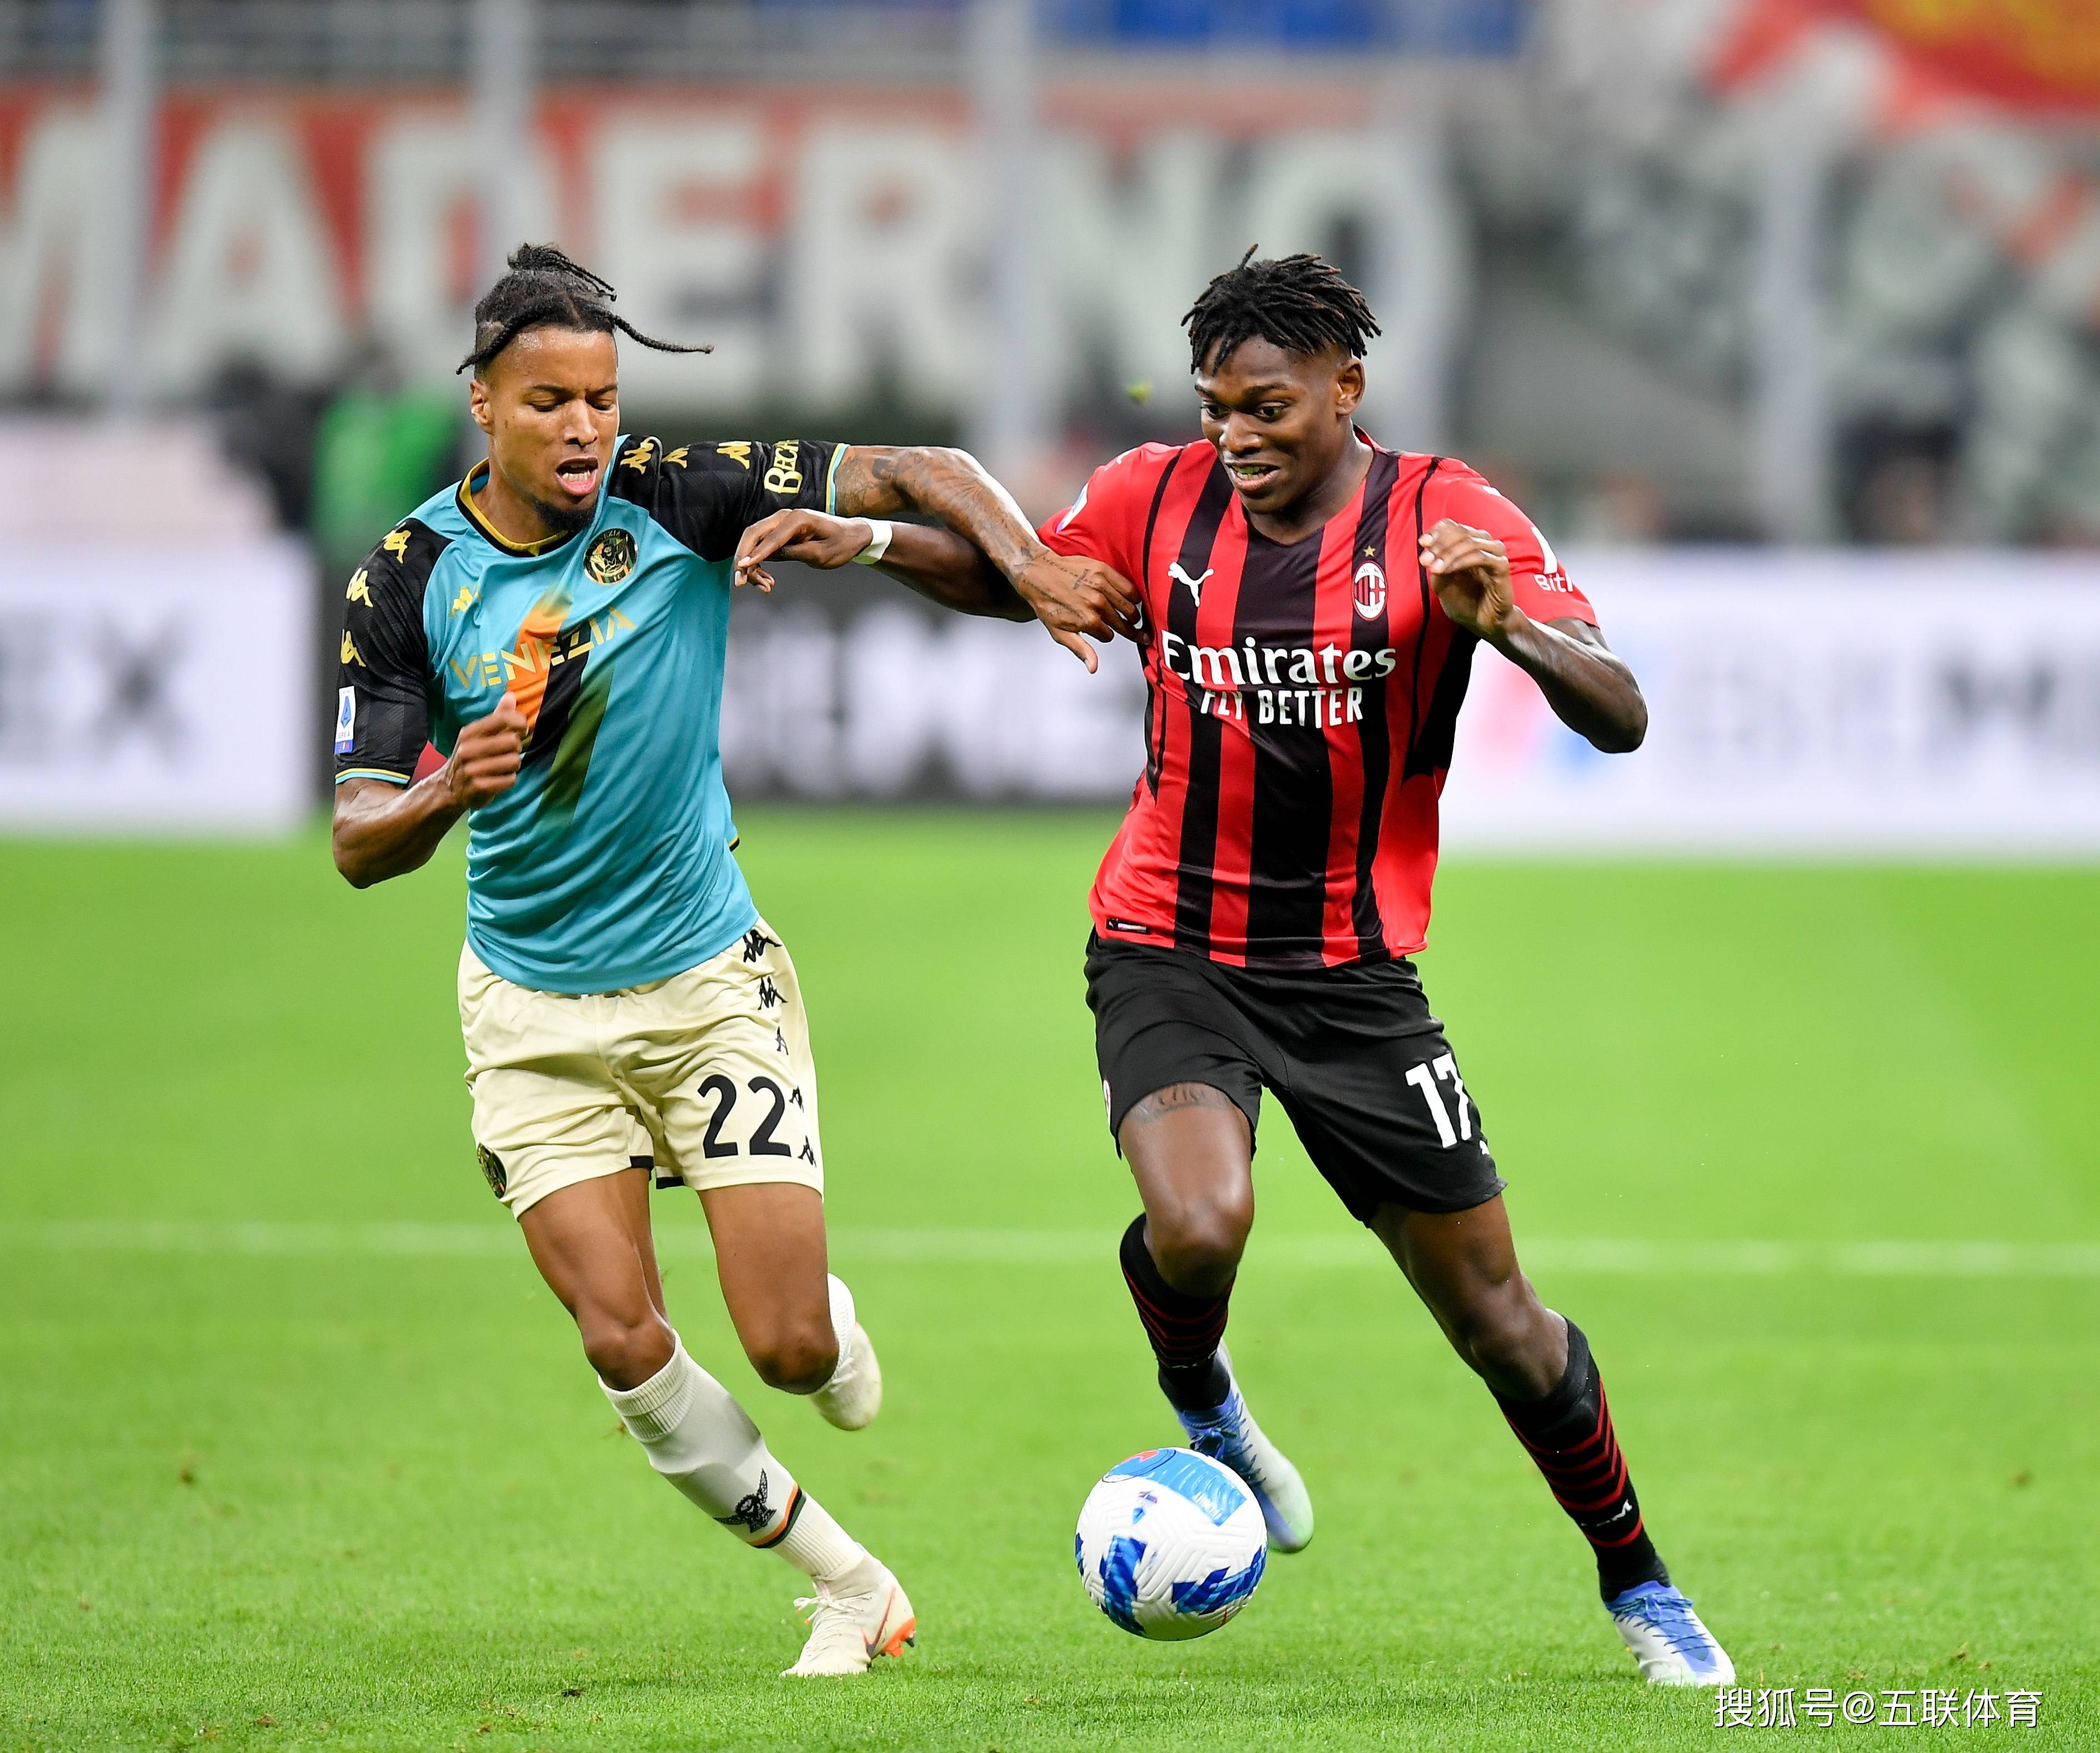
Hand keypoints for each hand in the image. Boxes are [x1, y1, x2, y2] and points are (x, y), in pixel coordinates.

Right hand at [444, 694, 525, 808]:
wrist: (449, 789)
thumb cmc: (471, 758)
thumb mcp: (479, 735)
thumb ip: (498, 716)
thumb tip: (511, 695)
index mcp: (469, 732)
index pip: (503, 719)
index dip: (520, 722)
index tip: (522, 729)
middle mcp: (468, 749)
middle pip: (512, 741)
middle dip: (516, 747)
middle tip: (508, 752)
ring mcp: (472, 769)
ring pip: (514, 761)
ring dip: (514, 765)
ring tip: (503, 767)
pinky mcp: (479, 787)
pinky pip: (510, 780)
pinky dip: (509, 780)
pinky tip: (499, 779)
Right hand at [733, 509, 878, 591]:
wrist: (851, 536)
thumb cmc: (841, 543)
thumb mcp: (821, 554)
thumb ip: (795, 553)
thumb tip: (768, 556)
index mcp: (798, 519)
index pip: (770, 537)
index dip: (755, 554)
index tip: (743, 568)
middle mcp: (785, 517)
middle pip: (753, 535)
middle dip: (743, 558)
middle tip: (740, 582)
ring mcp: (780, 524)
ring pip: (754, 542)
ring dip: (752, 565)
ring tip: (764, 587)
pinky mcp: (780, 534)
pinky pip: (762, 547)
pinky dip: (760, 563)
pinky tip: (767, 580)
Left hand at [1011, 549, 1142, 672]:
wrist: (1039, 574)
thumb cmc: (1047, 603)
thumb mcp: (1059, 632)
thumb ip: (1080, 649)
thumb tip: (1093, 667)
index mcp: (1088, 620)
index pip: (1110, 636)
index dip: (1107, 635)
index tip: (1105, 633)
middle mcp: (1097, 603)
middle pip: (1125, 623)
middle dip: (1129, 629)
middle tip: (1138, 632)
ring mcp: (1101, 586)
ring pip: (1130, 607)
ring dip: (1132, 614)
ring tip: (1131, 615)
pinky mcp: (1104, 571)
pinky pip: (1129, 587)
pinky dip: (1133, 596)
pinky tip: (1130, 599)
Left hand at [1420, 519, 1519, 639]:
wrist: (1483, 623)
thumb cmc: (1465, 602)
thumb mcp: (1442, 584)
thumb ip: (1436, 566)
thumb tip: (1427, 550)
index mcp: (1468, 544)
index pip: (1452, 526)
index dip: (1437, 531)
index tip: (1422, 543)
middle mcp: (1483, 544)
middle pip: (1460, 531)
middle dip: (1439, 544)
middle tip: (1425, 560)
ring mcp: (1495, 554)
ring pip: (1470, 542)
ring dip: (1448, 553)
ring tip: (1434, 568)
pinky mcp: (1502, 567)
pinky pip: (1481, 557)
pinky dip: (1461, 561)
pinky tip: (1447, 570)